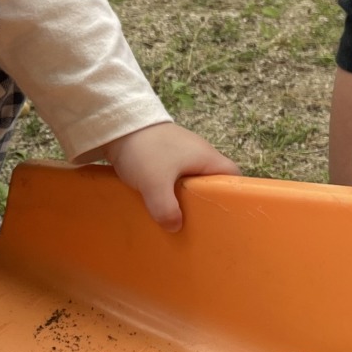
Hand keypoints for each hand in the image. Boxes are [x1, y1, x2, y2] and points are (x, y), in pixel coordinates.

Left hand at [96, 122, 238, 232]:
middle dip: (206, 201)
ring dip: (185, 197)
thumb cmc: (145, 150)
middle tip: (199, 222)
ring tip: (178, 217)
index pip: (233, 177)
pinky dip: (170, 189)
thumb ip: (166, 208)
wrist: (118, 124)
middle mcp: (199, 153)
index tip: (224, 215)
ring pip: (192, 181)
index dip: (233, 195)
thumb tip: (175, 227)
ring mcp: (181, 153)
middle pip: (212, 182)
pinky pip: (175, 177)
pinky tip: (159, 201)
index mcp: (207, 157)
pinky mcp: (165, 154)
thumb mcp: (155, 183)